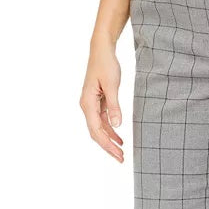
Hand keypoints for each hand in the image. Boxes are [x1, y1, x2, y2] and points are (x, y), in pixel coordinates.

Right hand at [79, 42, 123, 162]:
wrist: (102, 50)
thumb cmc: (106, 64)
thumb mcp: (112, 85)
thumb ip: (114, 106)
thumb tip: (117, 125)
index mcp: (87, 103)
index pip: (96, 130)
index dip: (107, 145)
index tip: (118, 154)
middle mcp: (86, 106)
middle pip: (96, 133)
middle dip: (108, 147)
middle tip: (121, 159)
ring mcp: (91, 105)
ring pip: (99, 128)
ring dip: (110, 140)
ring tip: (121, 152)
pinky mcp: (97, 102)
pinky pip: (102, 121)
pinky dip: (110, 130)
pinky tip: (119, 138)